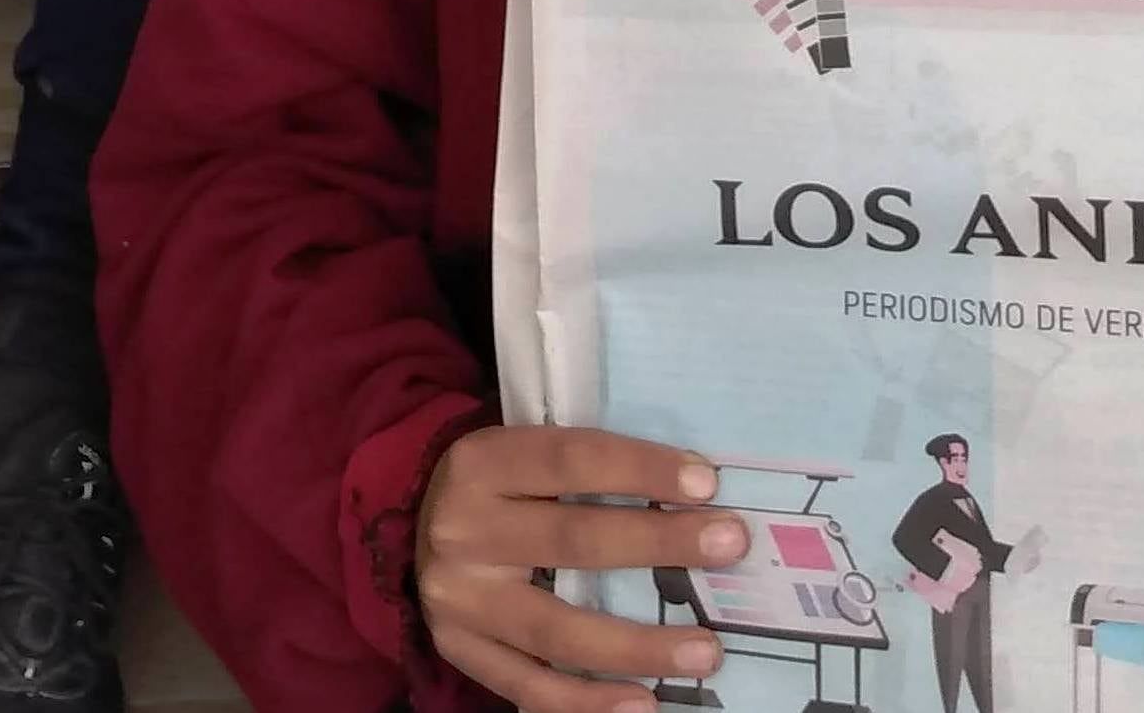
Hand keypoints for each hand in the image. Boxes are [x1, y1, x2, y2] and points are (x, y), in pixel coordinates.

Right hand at [417, 426, 740, 712]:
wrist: (413, 529)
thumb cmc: (497, 487)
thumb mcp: (520, 455)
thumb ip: (585, 468)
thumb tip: (693, 492)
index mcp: (481, 463)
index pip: (571, 459)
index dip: (640, 469)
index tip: (707, 482)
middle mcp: (462, 530)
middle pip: (572, 541)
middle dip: (659, 543)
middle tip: (731, 546)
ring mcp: (459, 600)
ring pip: (557, 630)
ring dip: (638, 645)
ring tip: (706, 650)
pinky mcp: (461, 652)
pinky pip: (530, 688)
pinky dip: (588, 702)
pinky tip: (643, 703)